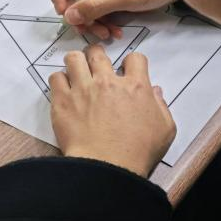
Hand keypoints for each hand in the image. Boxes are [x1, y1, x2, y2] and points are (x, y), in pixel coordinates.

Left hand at [49, 45, 176, 176]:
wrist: (107, 167)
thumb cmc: (137, 153)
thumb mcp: (165, 130)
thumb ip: (161, 106)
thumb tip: (155, 92)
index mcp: (135, 87)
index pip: (135, 58)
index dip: (131, 62)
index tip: (126, 71)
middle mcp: (108, 82)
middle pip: (98, 53)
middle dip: (97, 55)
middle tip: (95, 65)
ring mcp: (83, 89)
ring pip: (74, 58)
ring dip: (76, 63)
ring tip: (76, 72)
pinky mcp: (62, 101)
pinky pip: (55, 78)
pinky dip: (59, 80)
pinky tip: (64, 90)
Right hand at [50, 0, 177, 39]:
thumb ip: (94, 6)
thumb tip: (69, 17)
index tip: (67, 15)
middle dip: (79, 15)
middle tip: (89, 30)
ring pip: (82, 5)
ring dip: (91, 22)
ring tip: (106, 33)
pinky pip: (95, 10)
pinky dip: (101, 22)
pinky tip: (113, 31)